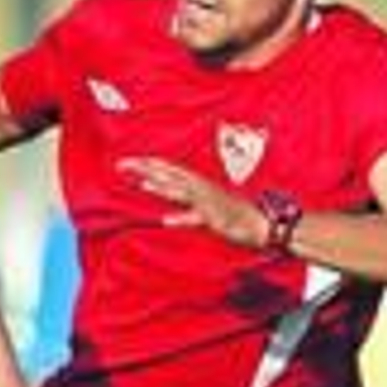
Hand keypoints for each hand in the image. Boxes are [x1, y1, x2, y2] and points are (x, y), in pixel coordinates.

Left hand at [117, 156, 268, 248]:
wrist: (264, 224)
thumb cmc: (235, 215)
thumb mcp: (205, 207)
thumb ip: (184, 205)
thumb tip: (163, 210)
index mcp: (199, 184)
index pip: (169, 169)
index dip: (148, 164)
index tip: (126, 162)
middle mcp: (202, 189)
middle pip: (170, 175)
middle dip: (146, 168)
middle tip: (122, 164)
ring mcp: (209, 203)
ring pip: (182, 192)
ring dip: (163, 187)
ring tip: (143, 183)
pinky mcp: (216, 219)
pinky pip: (197, 218)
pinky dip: (182, 218)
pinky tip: (166, 220)